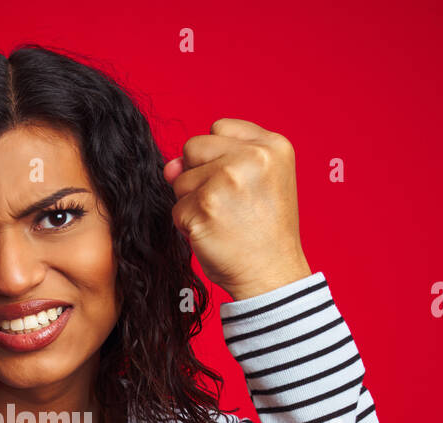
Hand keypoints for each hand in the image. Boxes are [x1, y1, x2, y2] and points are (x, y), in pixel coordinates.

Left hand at [164, 117, 311, 301]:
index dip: (217, 156)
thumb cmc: (265, 231)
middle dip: (199, 176)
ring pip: (180, 179)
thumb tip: (169, 166)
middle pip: (193, 147)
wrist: (272, 275)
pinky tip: (214, 235)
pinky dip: (188, 225)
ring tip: (223, 220)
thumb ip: (218, 160)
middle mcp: (252, 157)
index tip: (236, 182)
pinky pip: (176, 209)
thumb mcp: (260, 182)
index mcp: (273, 146)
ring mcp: (227, 180)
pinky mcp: (204, 206)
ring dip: (192, 203)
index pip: (219, 127)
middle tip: (228, 204)